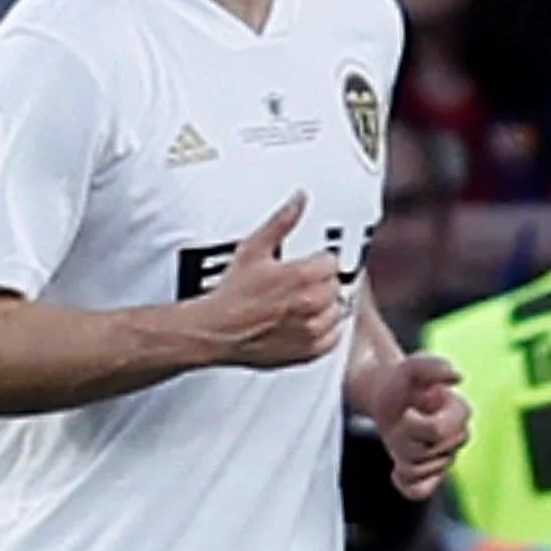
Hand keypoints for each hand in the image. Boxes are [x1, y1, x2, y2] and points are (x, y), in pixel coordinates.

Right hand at [184, 193, 344, 368]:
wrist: (215, 330)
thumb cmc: (231, 294)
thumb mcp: (254, 249)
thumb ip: (282, 221)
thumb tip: (299, 199)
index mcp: (303, 276)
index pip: (332, 262)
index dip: (316, 262)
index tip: (304, 266)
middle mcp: (311, 304)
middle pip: (335, 286)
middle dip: (319, 283)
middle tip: (297, 285)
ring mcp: (311, 330)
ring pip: (336, 311)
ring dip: (323, 306)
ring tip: (298, 304)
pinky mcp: (307, 352)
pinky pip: (332, 338)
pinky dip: (324, 331)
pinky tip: (304, 324)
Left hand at [357, 351, 469, 498]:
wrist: (387, 393)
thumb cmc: (402, 381)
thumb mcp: (412, 367)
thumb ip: (433, 366)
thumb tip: (458, 377)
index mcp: (460, 412)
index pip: (438, 433)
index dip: (414, 425)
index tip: (406, 410)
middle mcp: (458, 436)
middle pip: (426, 455)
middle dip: (405, 440)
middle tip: (399, 422)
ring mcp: (444, 457)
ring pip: (418, 471)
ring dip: (400, 454)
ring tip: (398, 435)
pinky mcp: (429, 473)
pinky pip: (420, 491)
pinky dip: (405, 484)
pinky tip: (395, 471)